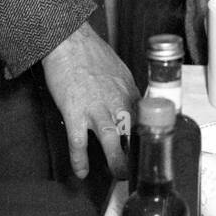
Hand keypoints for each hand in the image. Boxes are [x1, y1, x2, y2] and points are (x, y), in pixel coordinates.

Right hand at [40, 22, 138, 180]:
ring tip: (119, 175)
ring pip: (111, 139)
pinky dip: (80, 160)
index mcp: (128, 90)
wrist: (68, 40)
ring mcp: (95, 107)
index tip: (147, 147)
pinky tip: (81, 172)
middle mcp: (116, 99)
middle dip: (137, 153)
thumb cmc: (91, 52)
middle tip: (139, 168)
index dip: (146, 135)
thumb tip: (131, 105)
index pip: (143, 118)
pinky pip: (78, 142)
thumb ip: (125, 90)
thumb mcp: (118, 70)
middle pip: (132, 131)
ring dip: (117, 160)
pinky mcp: (74, 111)